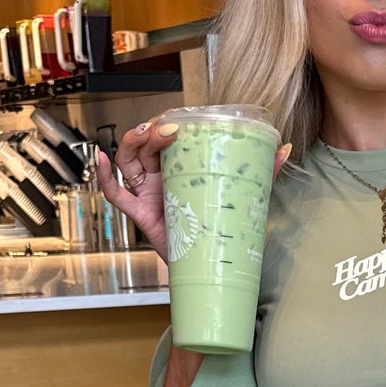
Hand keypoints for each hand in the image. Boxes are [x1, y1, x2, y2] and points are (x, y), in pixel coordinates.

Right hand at [98, 122, 290, 260]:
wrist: (212, 266)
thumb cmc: (223, 228)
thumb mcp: (244, 196)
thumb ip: (263, 173)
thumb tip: (284, 148)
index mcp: (182, 169)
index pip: (168, 137)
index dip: (167, 124)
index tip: (178, 119)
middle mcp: (162, 177)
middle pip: (147, 145)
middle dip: (152, 131)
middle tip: (166, 130)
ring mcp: (148, 193)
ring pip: (129, 160)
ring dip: (132, 143)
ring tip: (144, 134)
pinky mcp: (141, 214)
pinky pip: (115, 194)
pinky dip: (104, 176)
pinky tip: (101, 160)